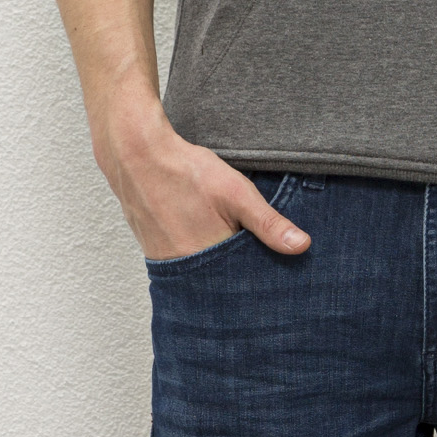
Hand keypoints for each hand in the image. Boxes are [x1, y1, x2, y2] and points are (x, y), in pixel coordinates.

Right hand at [100, 96, 311, 263]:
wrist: (135, 154)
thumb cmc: (185, 171)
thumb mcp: (236, 192)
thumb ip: (268, 223)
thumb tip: (302, 246)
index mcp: (207, 259)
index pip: (242, 283)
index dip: (258, 277)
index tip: (272, 273)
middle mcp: (182, 269)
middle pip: (219, 282)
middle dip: (237, 273)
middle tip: (247, 252)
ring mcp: (163, 261)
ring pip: (200, 273)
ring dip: (216, 265)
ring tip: (226, 245)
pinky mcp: (152, 250)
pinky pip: (181, 263)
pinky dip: (196, 255)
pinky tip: (202, 236)